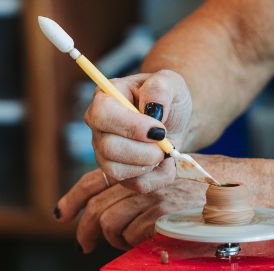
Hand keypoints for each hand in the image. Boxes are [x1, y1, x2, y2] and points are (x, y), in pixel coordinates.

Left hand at [57, 154, 272, 251]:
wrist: (259, 191)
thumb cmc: (224, 192)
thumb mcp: (180, 181)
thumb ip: (150, 190)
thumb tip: (120, 216)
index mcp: (146, 169)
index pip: (96, 180)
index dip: (74, 198)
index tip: (62, 213)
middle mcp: (146, 178)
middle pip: (98, 206)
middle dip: (87, 230)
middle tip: (86, 245)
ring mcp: (155, 196)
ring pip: (110, 221)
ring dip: (112, 239)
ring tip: (123, 245)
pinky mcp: (166, 214)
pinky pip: (133, 234)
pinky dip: (135, 244)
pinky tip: (150, 245)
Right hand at [85, 70, 194, 193]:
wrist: (175, 120)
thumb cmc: (168, 98)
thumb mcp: (170, 82)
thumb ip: (160, 88)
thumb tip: (153, 109)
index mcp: (104, 99)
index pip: (102, 114)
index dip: (131, 126)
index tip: (159, 129)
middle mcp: (98, 128)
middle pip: (109, 148)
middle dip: (145, 150)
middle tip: (165, 141)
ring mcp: (104, 153)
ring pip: (117, 170)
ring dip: (150, 163)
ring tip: (164, 150)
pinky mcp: (118, 173)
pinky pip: (134, 185)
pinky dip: (158, 176)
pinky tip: (165, 162)